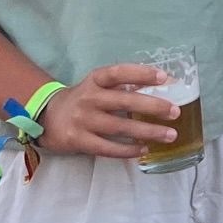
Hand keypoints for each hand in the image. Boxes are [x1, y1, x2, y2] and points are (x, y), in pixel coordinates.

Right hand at [35, 65, 180, 159]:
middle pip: (124, 101)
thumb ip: (126, 85)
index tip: (164, 77)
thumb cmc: (85, 99)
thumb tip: (167, 84)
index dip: (141, 73)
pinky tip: (145, 148)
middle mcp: (88, 98)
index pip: (119, 72)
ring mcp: (82, 120)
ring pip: (120, 127)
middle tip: (175, 112)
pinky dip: (128, 150)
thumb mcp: (99, 85)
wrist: (47, 117)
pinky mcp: (78, 140)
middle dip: (152, 106)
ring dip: (148, 131)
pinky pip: (108, 147)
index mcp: (95, 79)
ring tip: (170, 135)